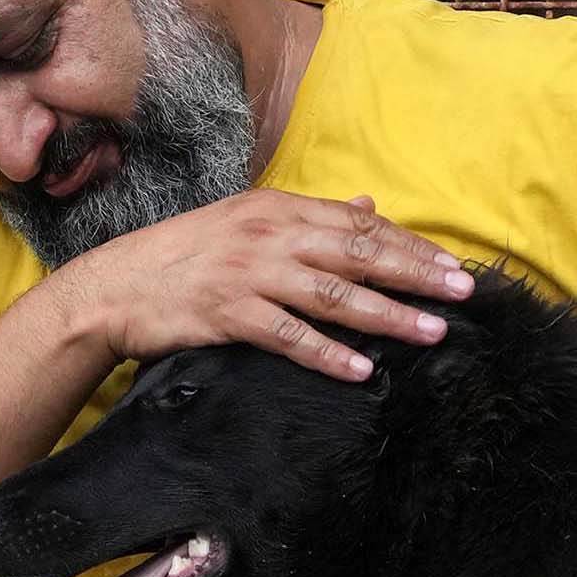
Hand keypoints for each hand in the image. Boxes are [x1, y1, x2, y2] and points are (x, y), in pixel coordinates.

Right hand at [44, 191, 476, 381]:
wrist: (113, 288)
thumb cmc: (182, 257)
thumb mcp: (246, 222)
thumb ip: (309, 218)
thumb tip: (368, 207)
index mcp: (276, 208)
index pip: (358, 224)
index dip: (409, 245)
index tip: (451, 264)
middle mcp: (267, 235)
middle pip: (357, 254)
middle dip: (416, 273)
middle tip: (464, 291)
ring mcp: (248, 274)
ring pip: (333, 295)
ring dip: (388, 315)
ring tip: (431, 331)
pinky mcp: (227, 313)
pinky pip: (289, 337)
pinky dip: (328, 354)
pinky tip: (362, 369)